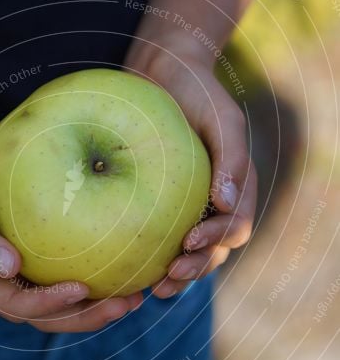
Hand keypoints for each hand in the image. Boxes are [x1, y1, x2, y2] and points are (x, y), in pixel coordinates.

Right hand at [0, 108, 141, 331]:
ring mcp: (14, 269)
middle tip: (129, 303)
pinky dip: (90, 271)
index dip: (53, 305)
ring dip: (96, 302)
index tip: (84, 288)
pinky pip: (62, 268)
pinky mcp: (29, 250)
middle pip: (48, 314)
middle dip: (88, 315)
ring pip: (60, 298)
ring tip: (135, 294)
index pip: (21, 307)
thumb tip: (11, 268)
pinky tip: (120, 261)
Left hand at [123, 43, 256, 297]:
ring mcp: (186, 206)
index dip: (215, 242)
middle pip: (212, 251)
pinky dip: (145, 257)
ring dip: (173, 275)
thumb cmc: (197, 91)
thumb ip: (231, 158)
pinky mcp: (156, 204)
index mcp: (236, 188)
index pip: (234, 227)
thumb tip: (225, 204)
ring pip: (186, 253)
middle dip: (192, 270)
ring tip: (150, 289)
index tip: (188, 241)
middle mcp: (214, 204)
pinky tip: (124, 269)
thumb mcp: (222, 117)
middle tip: (167, 280)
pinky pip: (154, 236)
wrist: (164, 70)